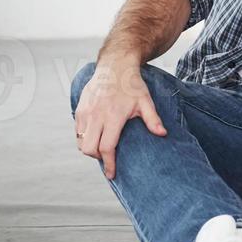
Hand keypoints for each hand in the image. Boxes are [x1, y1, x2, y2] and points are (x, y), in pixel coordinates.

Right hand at [73, 58, 166, 179]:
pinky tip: (96, 136)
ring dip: (90, 149)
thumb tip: (163, 134)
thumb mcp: (145, 101)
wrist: (114, 66)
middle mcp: (96, 115)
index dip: (109, 163)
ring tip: (103, 148)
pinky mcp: (79, 109)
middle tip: (109, 159)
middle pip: (90, 149)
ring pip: (81, 142)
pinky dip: (85, 139)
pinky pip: (78, 132)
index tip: (112, 174)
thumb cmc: (132, 85)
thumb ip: (153, 119)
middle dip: (99, 158)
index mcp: (113, 116)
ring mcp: (85, 112)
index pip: (106, 147)